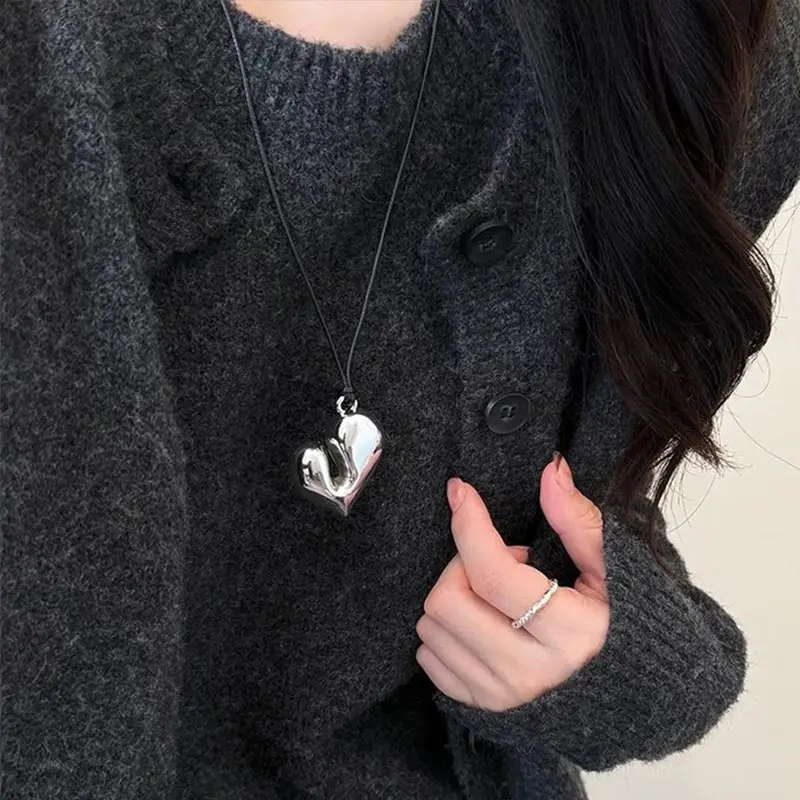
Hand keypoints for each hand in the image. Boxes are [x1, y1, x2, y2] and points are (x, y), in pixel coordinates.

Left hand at [415, 453, 610, 711]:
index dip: (469, 523)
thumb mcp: (613, 569)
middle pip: (448, 600)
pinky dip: (446, 630)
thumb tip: (550, 469)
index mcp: (570, 633)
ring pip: (432, 628)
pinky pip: (430, 659)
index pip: (492, 573)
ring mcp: (504, 695)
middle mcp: (531, 671)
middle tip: (500, 562)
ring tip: (496, 595)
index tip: (460, 491)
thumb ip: (579, 519)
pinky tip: (481, 620)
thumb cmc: (624, 623)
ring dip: (454, 595)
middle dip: (462, 565)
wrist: (632, 698)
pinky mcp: (485, 708)